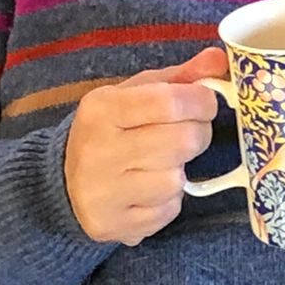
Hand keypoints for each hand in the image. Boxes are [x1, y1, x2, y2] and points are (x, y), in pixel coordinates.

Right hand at [63, 47, 228, 245]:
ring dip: (179, 171)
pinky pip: (168, 211)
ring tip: (158, 164)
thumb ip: (179, 78)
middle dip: (197, 135)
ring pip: (176, 180)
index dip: (201, 101)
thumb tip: (219, 59)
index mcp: (101, 109)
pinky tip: (148, 191)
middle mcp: (98, 150)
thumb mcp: (135, 95)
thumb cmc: (111, 132)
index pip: (169, 101)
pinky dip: (168, 201)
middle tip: (188, 134)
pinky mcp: (114, 224)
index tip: (205, 102)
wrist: (65, 184)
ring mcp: (103, 191)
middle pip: (182, 141)